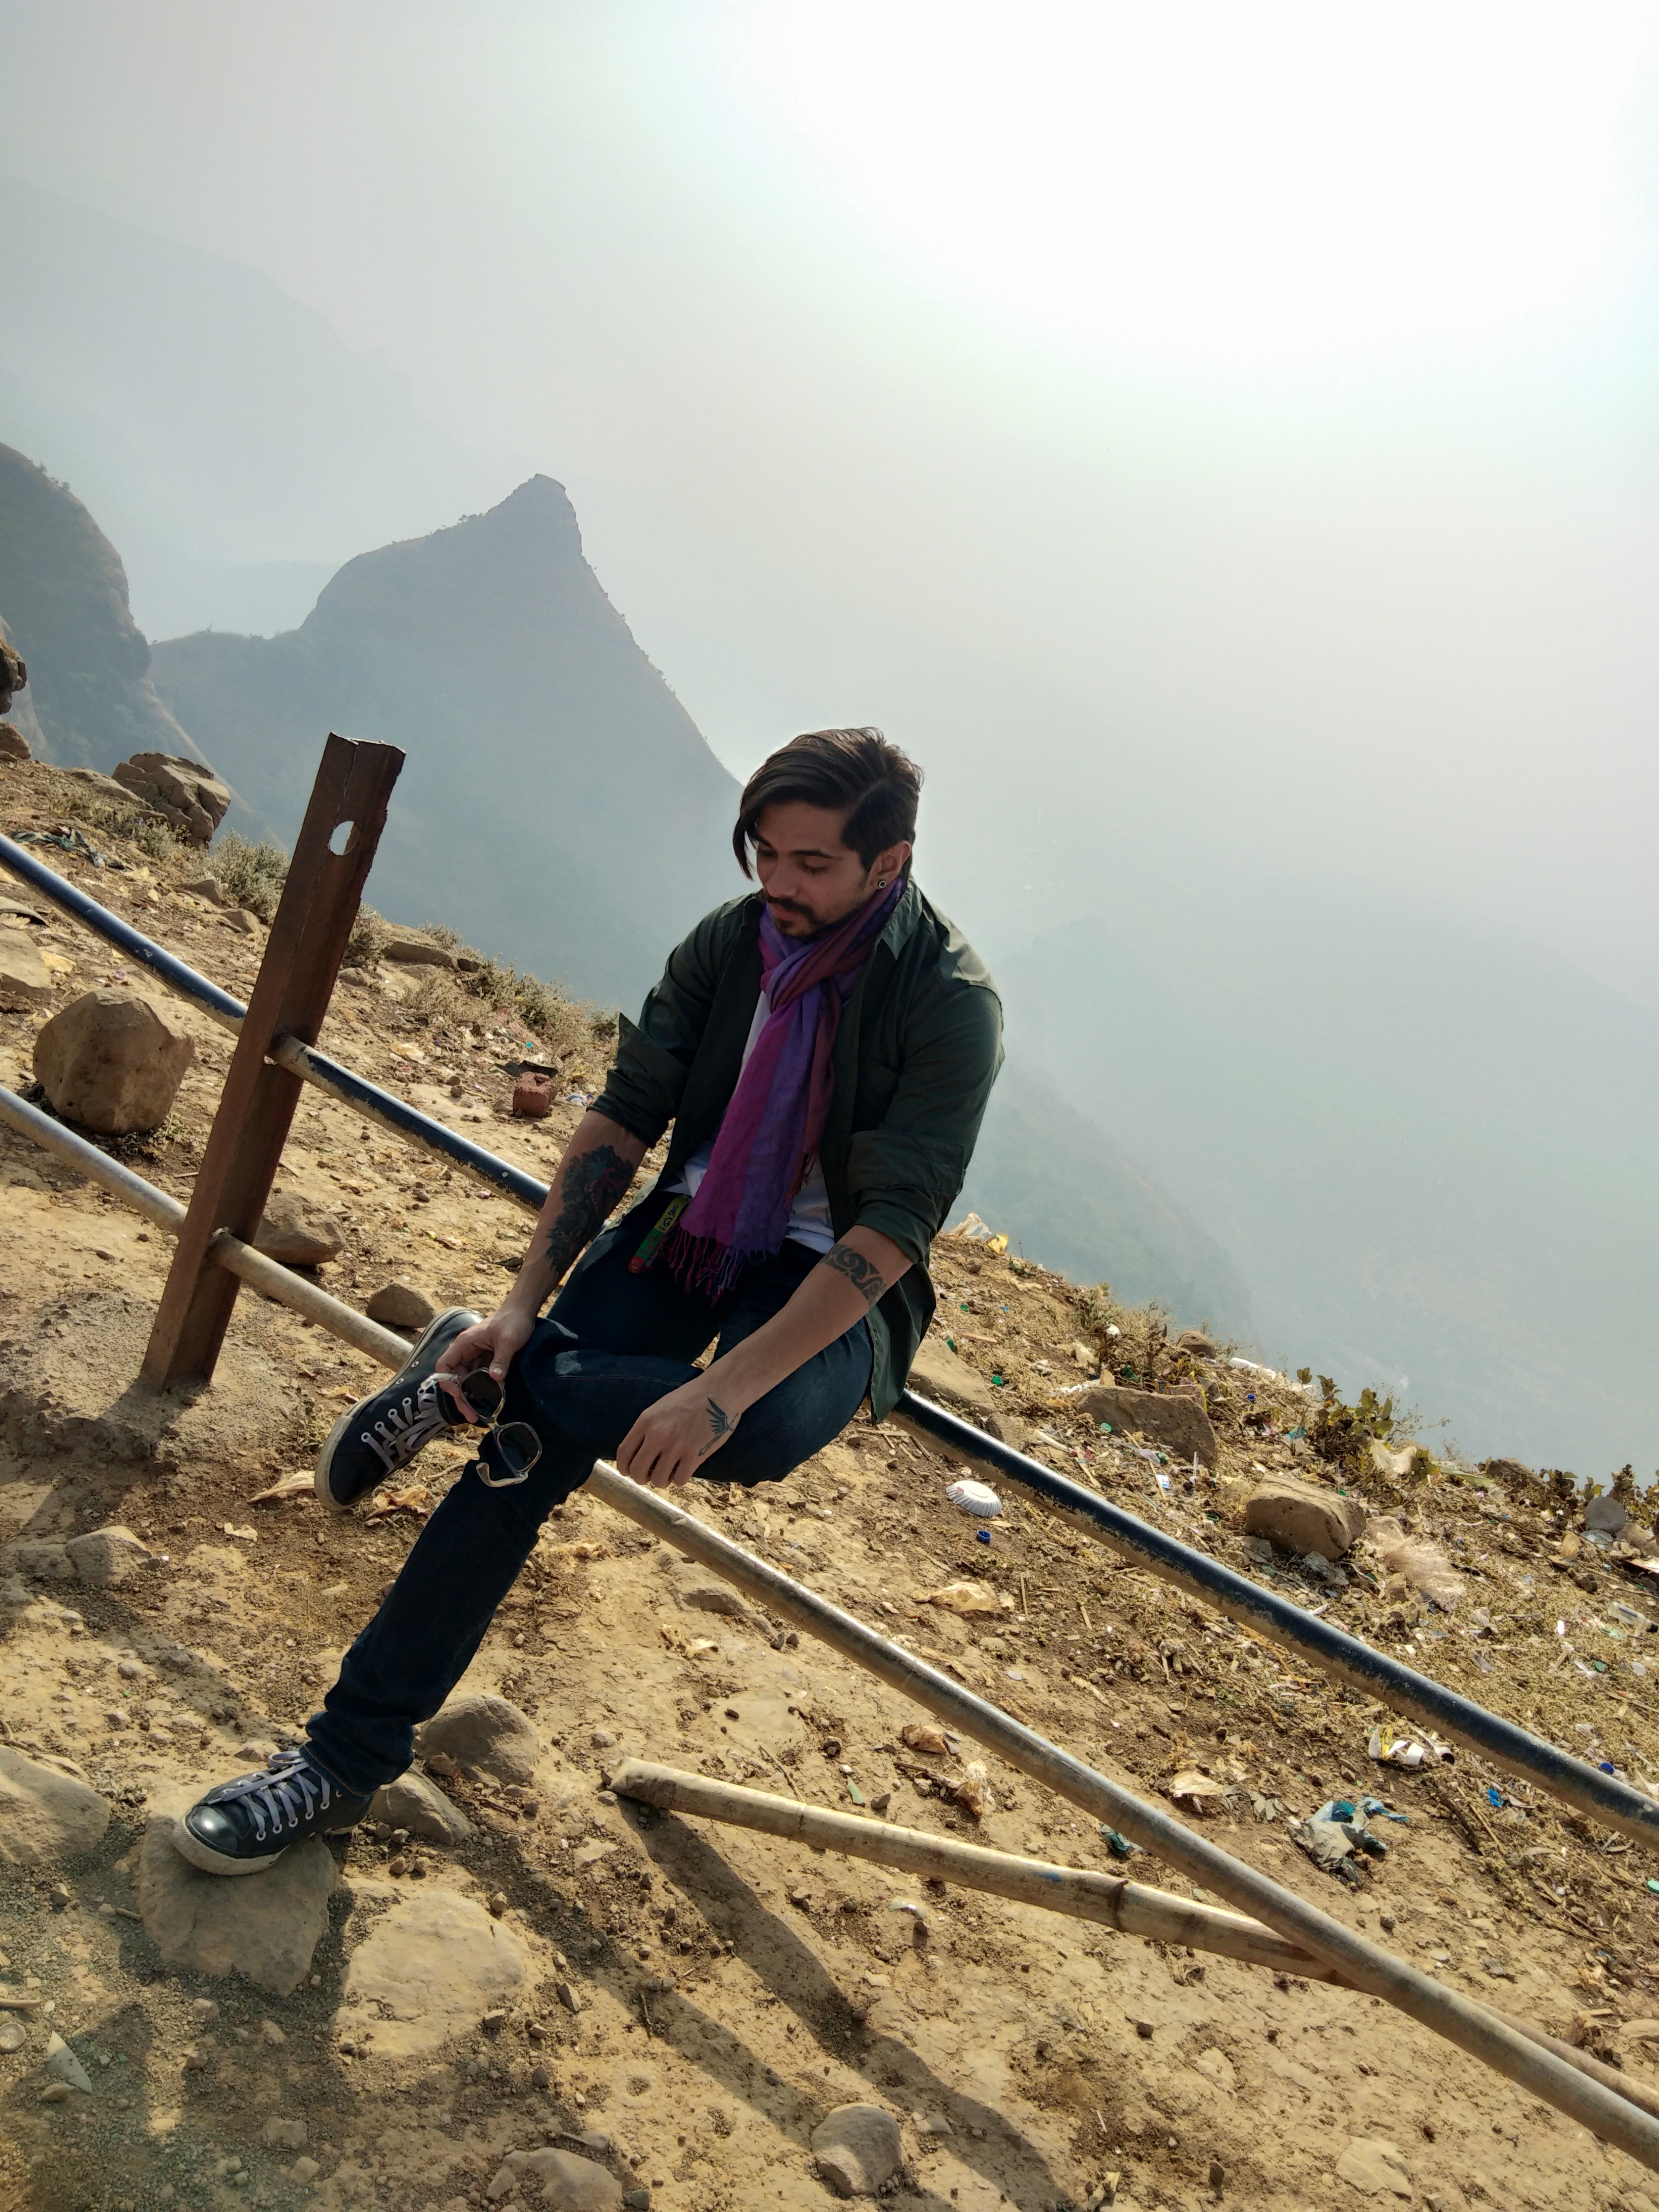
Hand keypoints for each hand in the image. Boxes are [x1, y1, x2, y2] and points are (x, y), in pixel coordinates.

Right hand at [433, 1303, 535, 1413]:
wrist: (523, 1312)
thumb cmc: (513, 1322)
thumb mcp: (509, 1340)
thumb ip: (501, 1359)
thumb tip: (495, 1379)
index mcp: (464, 1344)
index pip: (444, 1366)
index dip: (447, 1382)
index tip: (459, 1395)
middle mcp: (466, 1352)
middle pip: (455, 1378)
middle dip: (461, 1397)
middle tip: (472, 1415)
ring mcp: (475, 1357)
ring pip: (466, 1381)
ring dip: (471, 1397)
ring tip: (479, 1414)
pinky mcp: (485, 1361)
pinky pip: (479, 1379)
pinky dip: (482, 1391)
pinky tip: (490, 1402)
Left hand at [616, 1377, 739, 1488]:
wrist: (720, 1391)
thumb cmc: (692, 1398)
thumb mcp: (661, 1407)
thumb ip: (648, 1428)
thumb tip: (639, 1452)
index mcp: (646, 1421)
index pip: (624, 1453)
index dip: (624, 1468)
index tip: (629, 1472)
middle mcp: (657, 1435)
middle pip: (637, 1471)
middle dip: (641, 1478)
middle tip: (650, 1476)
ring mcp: (676, 1446)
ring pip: (658, 1480)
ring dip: (663, 1480)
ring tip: (670, 1472)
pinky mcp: (694, 1455)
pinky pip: (679, 1480)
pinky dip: (680, 1479)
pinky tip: (685, 1469)